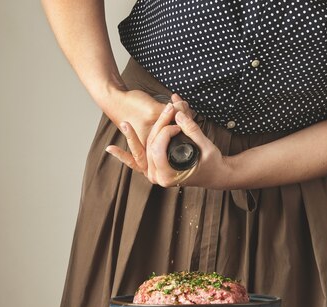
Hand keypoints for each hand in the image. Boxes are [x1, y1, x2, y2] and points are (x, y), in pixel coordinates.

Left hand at [105, 93, 231, 188]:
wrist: (215, 175)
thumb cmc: (212, 162)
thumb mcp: (204, 146)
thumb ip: (191, 128)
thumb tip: (178, 111)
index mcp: (169, 175)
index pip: (158, 148)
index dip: (165, 131)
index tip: (177, 122)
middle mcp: (159, 178)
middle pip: (150, 147)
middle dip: (157, 126)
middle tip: (167, 108)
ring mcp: (155, 175)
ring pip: (140, 153)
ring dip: (130, 139)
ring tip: (124, 123)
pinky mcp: (154, 171)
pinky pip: (137, 163)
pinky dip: (124, 157)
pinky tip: (111, 149)